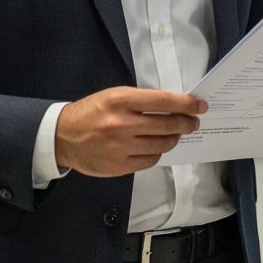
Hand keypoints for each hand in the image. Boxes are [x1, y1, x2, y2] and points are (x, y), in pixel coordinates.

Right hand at [54, 87, 206, 176]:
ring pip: (162, 145)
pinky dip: (157, 153)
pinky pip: (150, 161)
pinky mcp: (118, 166)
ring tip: (174, 133)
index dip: (187, 104)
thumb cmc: (92, 112)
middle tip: (193, 122)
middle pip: (168, 125)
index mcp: (121, 100)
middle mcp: (121, 124)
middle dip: (187, 123)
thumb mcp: (115, 96)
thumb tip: (175, 106)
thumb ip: (143, 101)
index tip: (200, 106)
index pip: (164, 101)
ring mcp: (120, 147)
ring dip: (173, 138)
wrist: (62, 136)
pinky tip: (155, 146)